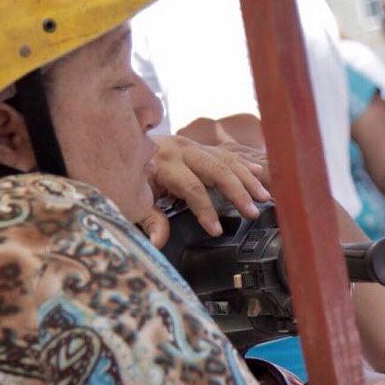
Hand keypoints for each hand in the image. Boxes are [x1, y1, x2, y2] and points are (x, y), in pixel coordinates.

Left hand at [139, 135, 271, 247]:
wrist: (120, 142)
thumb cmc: (128, 176)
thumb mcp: (131, 199)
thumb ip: (149, 219)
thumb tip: (158, 242)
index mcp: (165, 163)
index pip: (192, 188)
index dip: (206, 210)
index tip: (216, 230)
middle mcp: (182, 150)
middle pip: (217, 170)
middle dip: (238, 191)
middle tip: (253, 211)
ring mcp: (193, 145)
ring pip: (226, 160)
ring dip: (247, 179)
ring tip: (264, 197)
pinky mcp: (199, 145)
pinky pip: (227, 154)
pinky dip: (244, 164)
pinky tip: (260, 173)